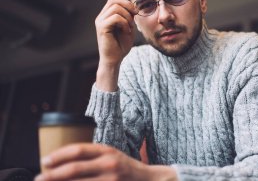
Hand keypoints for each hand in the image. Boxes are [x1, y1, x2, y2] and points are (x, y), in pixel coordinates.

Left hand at [34, 143, 177, 180]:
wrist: (149, 180)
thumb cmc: (126, 167)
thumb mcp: (111, 155)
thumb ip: (92, 156)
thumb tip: (63, 161)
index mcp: (107, 151)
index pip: (79, 150)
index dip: (59, 155)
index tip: (45, 160)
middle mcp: (109, 163)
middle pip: (75, 168)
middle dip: (53, 174)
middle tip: (38, 177)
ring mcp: (111, 180)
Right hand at [95, 0, 136, 90]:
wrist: (115, 59)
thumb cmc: (121, 45)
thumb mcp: (128, 27)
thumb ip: (129, 16)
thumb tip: (133, 6)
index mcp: (106, 16)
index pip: (114, 0)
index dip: (126, 2)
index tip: (136, 12)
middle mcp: (101, 17)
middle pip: (113, 1)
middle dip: (128, 6)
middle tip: (135, 16)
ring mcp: (100, 22)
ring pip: (116, 8)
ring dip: (127, 17)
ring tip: (129, 28)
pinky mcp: (102, 28)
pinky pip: (115, 18)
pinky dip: (124, 23)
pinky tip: (126, 31)